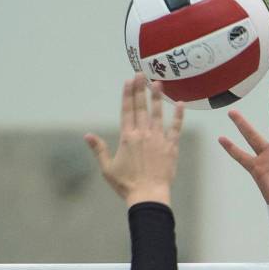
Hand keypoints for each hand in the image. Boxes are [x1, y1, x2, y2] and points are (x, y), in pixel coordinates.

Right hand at [85, 76, 183, 206]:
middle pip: (141, 107)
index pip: (127, 111)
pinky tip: (181, 104)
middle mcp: (143, 134)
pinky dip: (178, 116)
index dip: (127, 95)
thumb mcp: (108, 168)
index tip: (128, 82)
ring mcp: (158, 139)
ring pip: (157, 114)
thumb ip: (99, 149)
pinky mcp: (171, 148)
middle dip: (140, 89)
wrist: (148, 195)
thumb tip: (87, 135)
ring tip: (158, 83)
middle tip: (141, 74)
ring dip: (157, 98)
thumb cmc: (127, 185)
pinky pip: (175, 129)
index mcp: (127, 138)